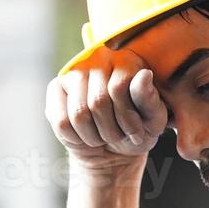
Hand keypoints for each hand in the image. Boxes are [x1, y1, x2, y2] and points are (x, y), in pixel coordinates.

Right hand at [45, 48, 168, 172]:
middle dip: (111, 131)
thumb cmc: (136, 130)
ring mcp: (74, 72)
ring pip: (79, 114)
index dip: (127, 120)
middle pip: (97, 101)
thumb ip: (150, 99)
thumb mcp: (152, 121)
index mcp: (126, 61)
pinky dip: (76, 138)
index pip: (117, 89)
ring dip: (94, 137)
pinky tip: (85, 136)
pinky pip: (62, 123)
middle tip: (117, 137)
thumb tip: (145, 74)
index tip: (137, 134)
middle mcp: (98, 59)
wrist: (112, 148)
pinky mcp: (55, 89)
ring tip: (103, 137)